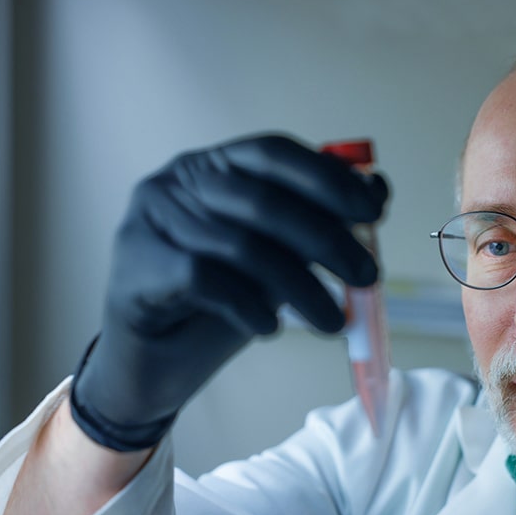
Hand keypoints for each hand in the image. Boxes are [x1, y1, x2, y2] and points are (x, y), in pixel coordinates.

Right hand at [70, 134, 389, 450]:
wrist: (150, 361)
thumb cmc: (218, 302)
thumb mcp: (274, 259)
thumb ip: (314, 225)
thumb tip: (377, 192)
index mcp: (213, 165)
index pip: (274, 153)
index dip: (328, 179)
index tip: (373, 210)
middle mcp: (177, 182)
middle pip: (264, 201)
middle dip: (327, 240)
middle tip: (368, 278)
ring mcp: (151, 221)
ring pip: (242, 246)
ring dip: (301, 289)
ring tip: (334, 324)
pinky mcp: (138, 266)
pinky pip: (208, 280)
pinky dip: (250, 307)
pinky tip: (269, 329)